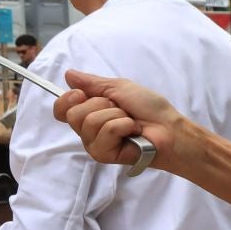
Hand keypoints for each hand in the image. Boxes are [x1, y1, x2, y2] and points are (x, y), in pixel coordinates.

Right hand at [56, 70, 181, 167]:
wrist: (169, 128)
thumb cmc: (149, 108)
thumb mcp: (119, 87)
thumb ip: (92, 83)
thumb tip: (68, 74)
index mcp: (89, 113)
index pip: (60, 110)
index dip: (67, 99)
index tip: (82, 94)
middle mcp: (88, 131)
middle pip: (73, 114)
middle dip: (101, 104)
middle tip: (120, 109)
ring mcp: (95, 144)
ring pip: (89, 122)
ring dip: (115, 115)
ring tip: (130, 121)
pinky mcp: (104, 154)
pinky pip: (105, 132)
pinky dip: (123, 125)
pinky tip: (133, 132)